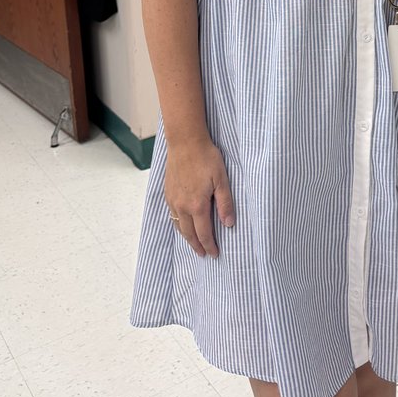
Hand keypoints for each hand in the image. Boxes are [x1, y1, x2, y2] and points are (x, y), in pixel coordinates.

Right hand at [164, 137, 234, 257]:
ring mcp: (173, 199)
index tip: (215, 254)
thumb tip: (229, 224)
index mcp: (197, 205)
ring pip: (178, 226)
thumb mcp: (221, 179)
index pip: (204, 233)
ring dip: (187, 237)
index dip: (210, 245)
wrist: (185, 141)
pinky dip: (178, 224)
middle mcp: (182, 206)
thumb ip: (225, 203)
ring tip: (194, 243)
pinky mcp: (168, 192)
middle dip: (197, 246)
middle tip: (204, 254)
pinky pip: (172, 215)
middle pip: (189, 233)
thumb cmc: (206, 157)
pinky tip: (183, 223)